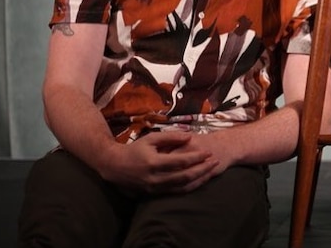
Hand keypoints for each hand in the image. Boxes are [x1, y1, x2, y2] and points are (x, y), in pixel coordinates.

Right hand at [97, 131, 218, 193]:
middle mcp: (155, 178)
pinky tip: (201, 180)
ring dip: (200, 179)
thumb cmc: (135, 149)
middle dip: (203, 169)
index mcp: (154, 163)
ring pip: (183, 187)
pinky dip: (191, 186)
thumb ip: (171, 137)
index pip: (181, 162)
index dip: (197, 157)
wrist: (114, 167)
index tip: (209, 152)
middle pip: (185, 176)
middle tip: (216, 161)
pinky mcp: (155, 194)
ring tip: (212, 170)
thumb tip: (191, 136)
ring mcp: (155, 188)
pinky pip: (177, 192)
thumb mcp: (151, 139)